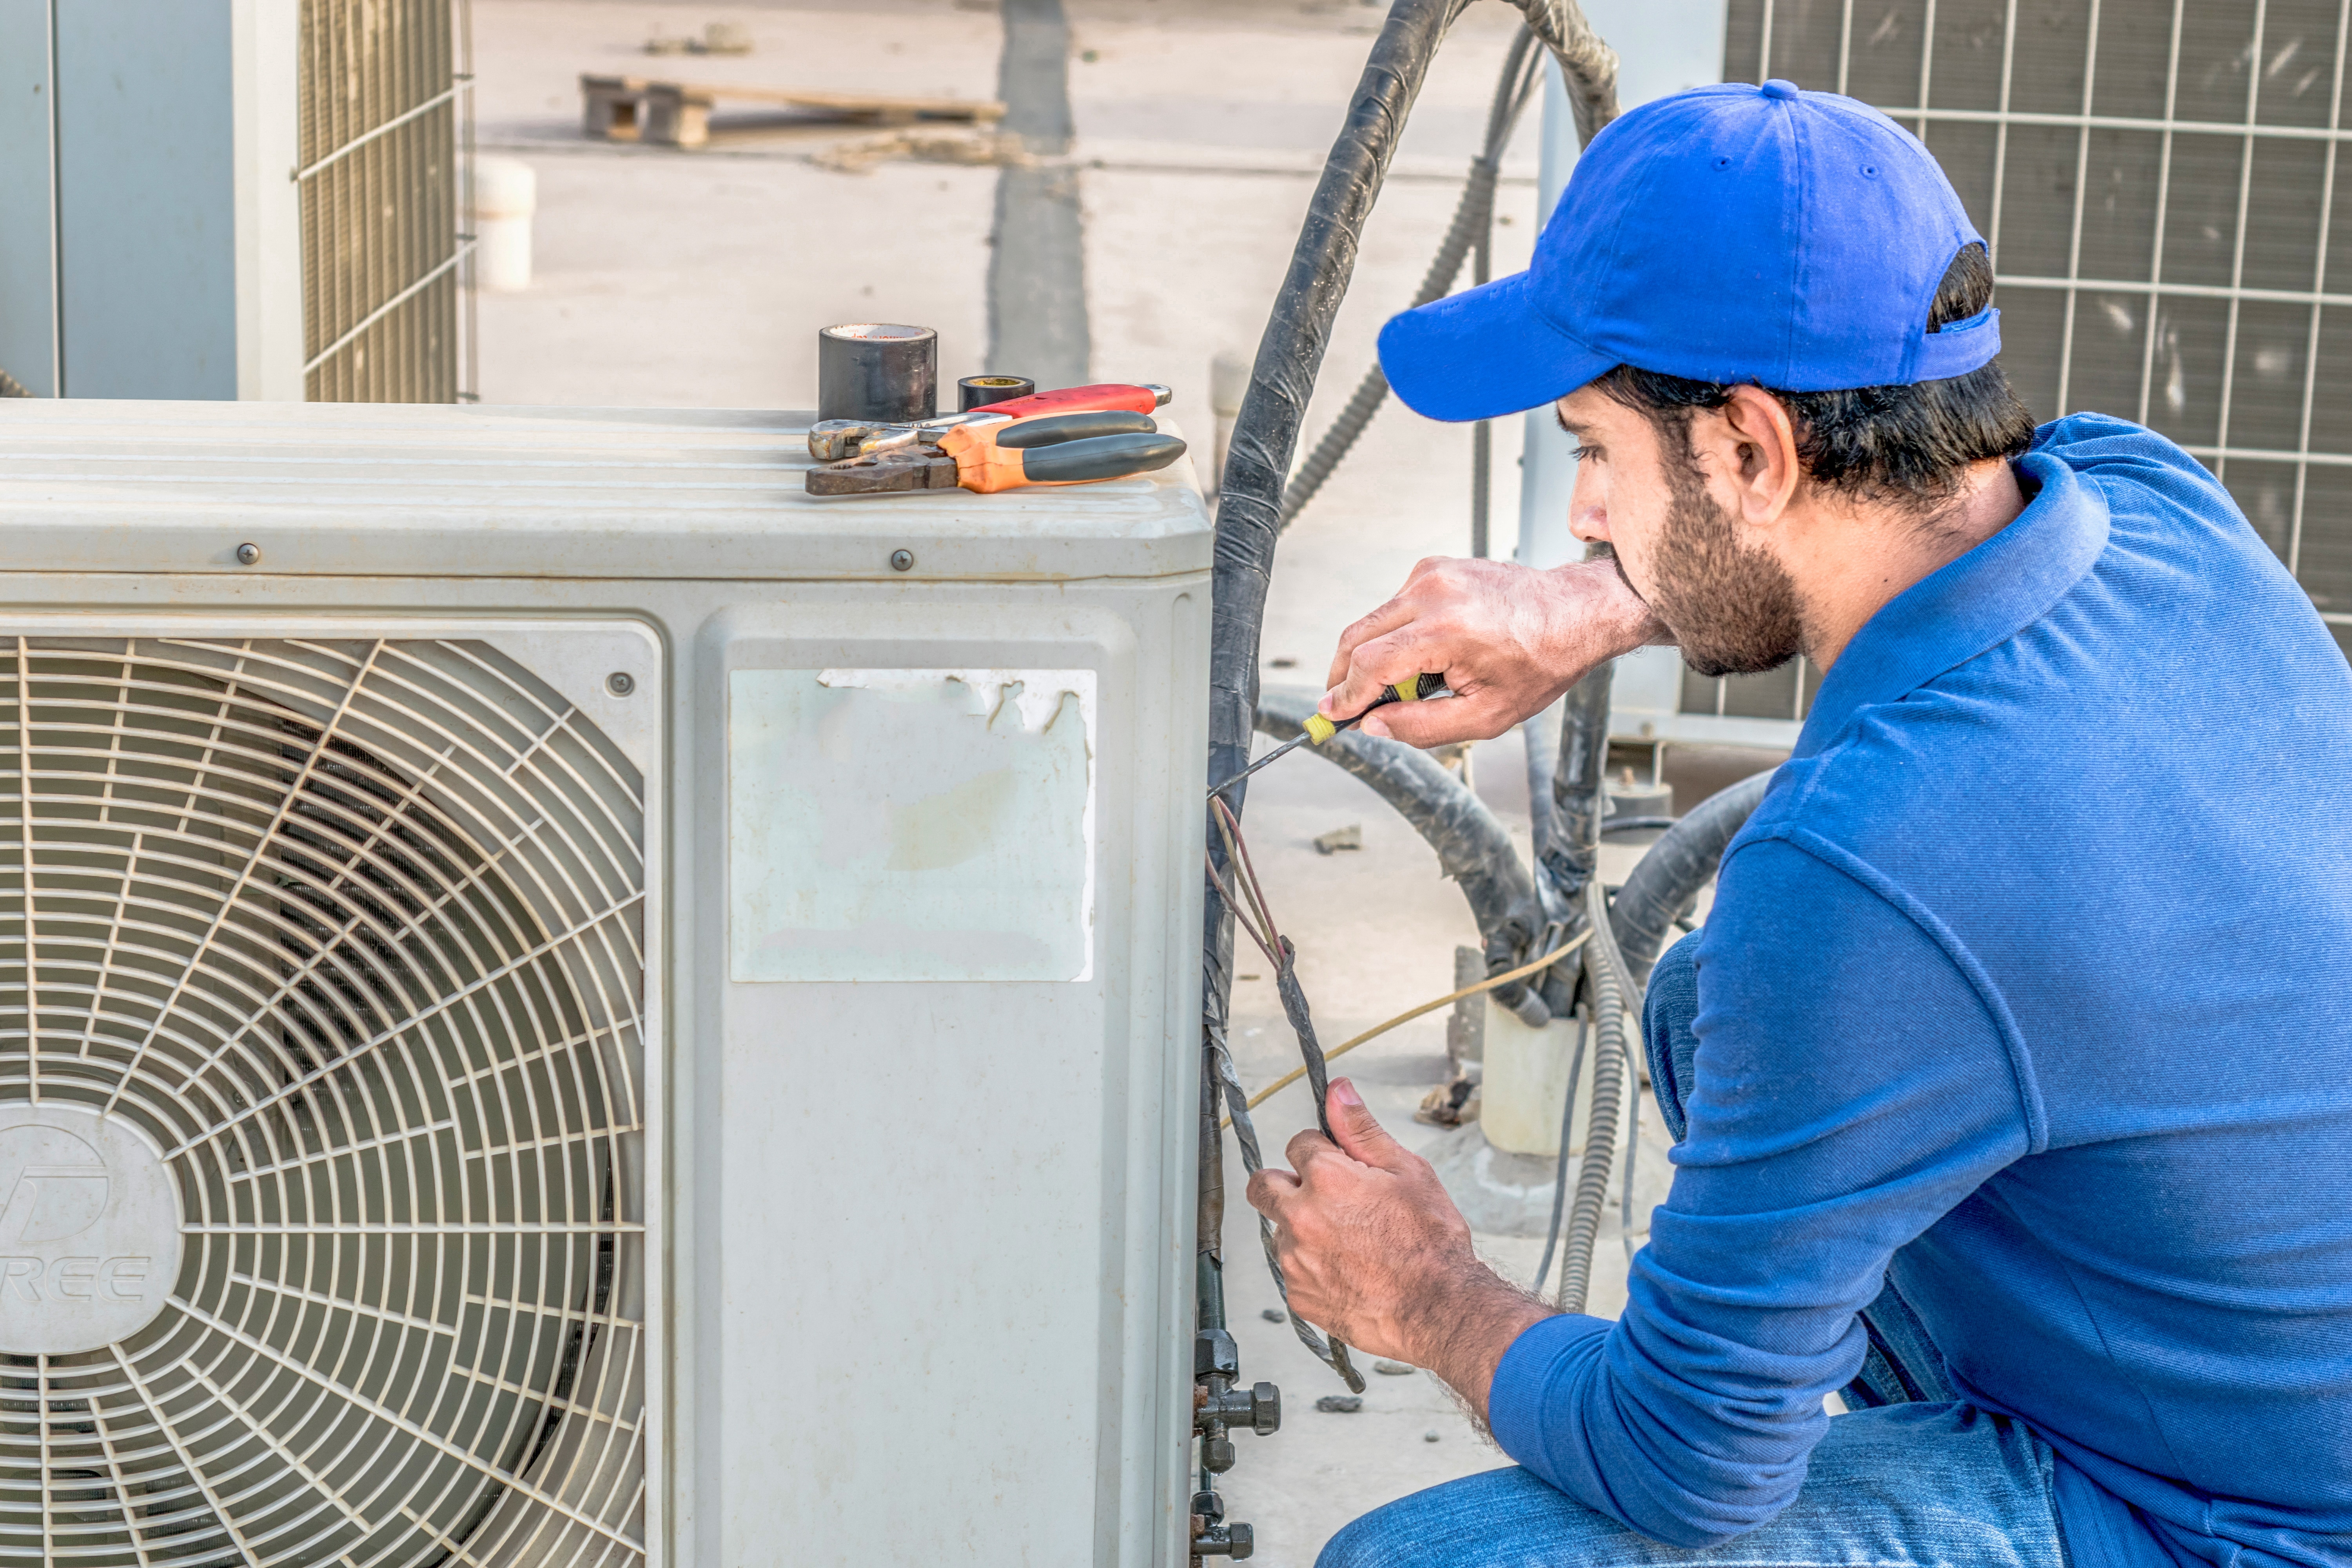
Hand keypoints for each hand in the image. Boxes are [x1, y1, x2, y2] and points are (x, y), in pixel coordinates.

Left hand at [1246, 1079, 1551, 1416]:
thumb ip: (1361, 1129)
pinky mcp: (1299, 1296)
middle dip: (1286, 1183)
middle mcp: (1300, 1217)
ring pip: (1280, 1231)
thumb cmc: (1430, 1241)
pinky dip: (1313, 1268)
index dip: (1323, 1151)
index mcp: (1325, 1179)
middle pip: (1263, 1185)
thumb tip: (1337, 1090)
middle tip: (1326, 1197)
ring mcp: (1295, 1260)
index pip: (1298, 1144)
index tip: (1344, 1167)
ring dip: (1303, 1229)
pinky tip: (1349, 1272)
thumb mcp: (1406, 1170)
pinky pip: (1293, 1272)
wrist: (1440, 1309)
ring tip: (1351, 1242)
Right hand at [1321, 556, 1665, 746]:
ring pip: (1373, 621)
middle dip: (1343, 676)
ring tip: (1399, 688)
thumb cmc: (1541, 662)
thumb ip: (1421, 726)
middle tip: (1344, 706)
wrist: (1575, 612)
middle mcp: (1434, 592)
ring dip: (1371, 657)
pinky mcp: (1435, 567)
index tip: (1330, 716)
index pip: (1371, 664)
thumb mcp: (1487, 715)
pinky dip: (1394, 635)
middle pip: (1358, 637)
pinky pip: (1395, 607)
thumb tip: (1373, 726)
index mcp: (1448, 630)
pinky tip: (1421, 656)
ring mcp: (1432, 573)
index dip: (1345, 696)